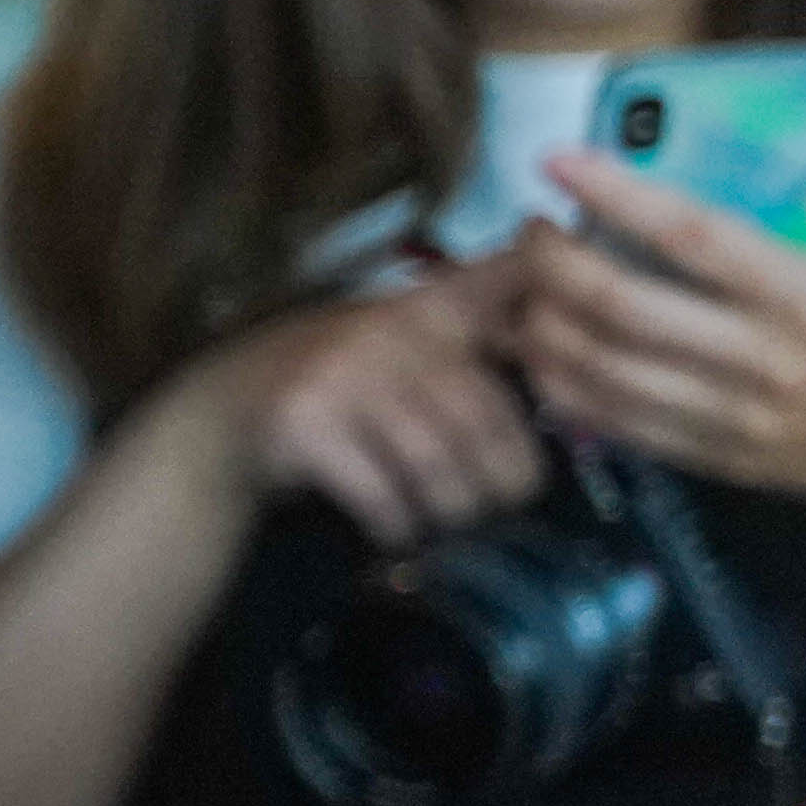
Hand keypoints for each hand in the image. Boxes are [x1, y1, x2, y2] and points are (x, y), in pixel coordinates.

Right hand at [186, 251, 549, 547]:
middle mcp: (388, 329)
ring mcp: (342, 374)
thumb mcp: (402, 346)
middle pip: (484, 416)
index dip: (557, 292)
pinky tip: (395, 529)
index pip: (507, 275)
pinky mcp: (304, 423)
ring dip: (450, 509)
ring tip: (446, 523)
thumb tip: (575, 392)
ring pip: (436, 461)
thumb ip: (475, 350)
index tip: (585, 337)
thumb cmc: (337, 387)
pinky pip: (379, 490)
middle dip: (502, 479)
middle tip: (497, 506)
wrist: (220, 412)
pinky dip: (397, 523)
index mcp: (429, 306)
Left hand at [514, 151, 805, 513]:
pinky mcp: (718, 457)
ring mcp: (735, 415)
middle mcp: (761, 358)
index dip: (617, 196)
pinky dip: (565, 389)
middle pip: (624, 308)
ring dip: (545, 329)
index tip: (559, 161)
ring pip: (606, 372)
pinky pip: (621, 425)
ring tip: (522, 289)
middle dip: (555, 265)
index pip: (691, 236)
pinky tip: (542, 355)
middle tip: (529, 229)